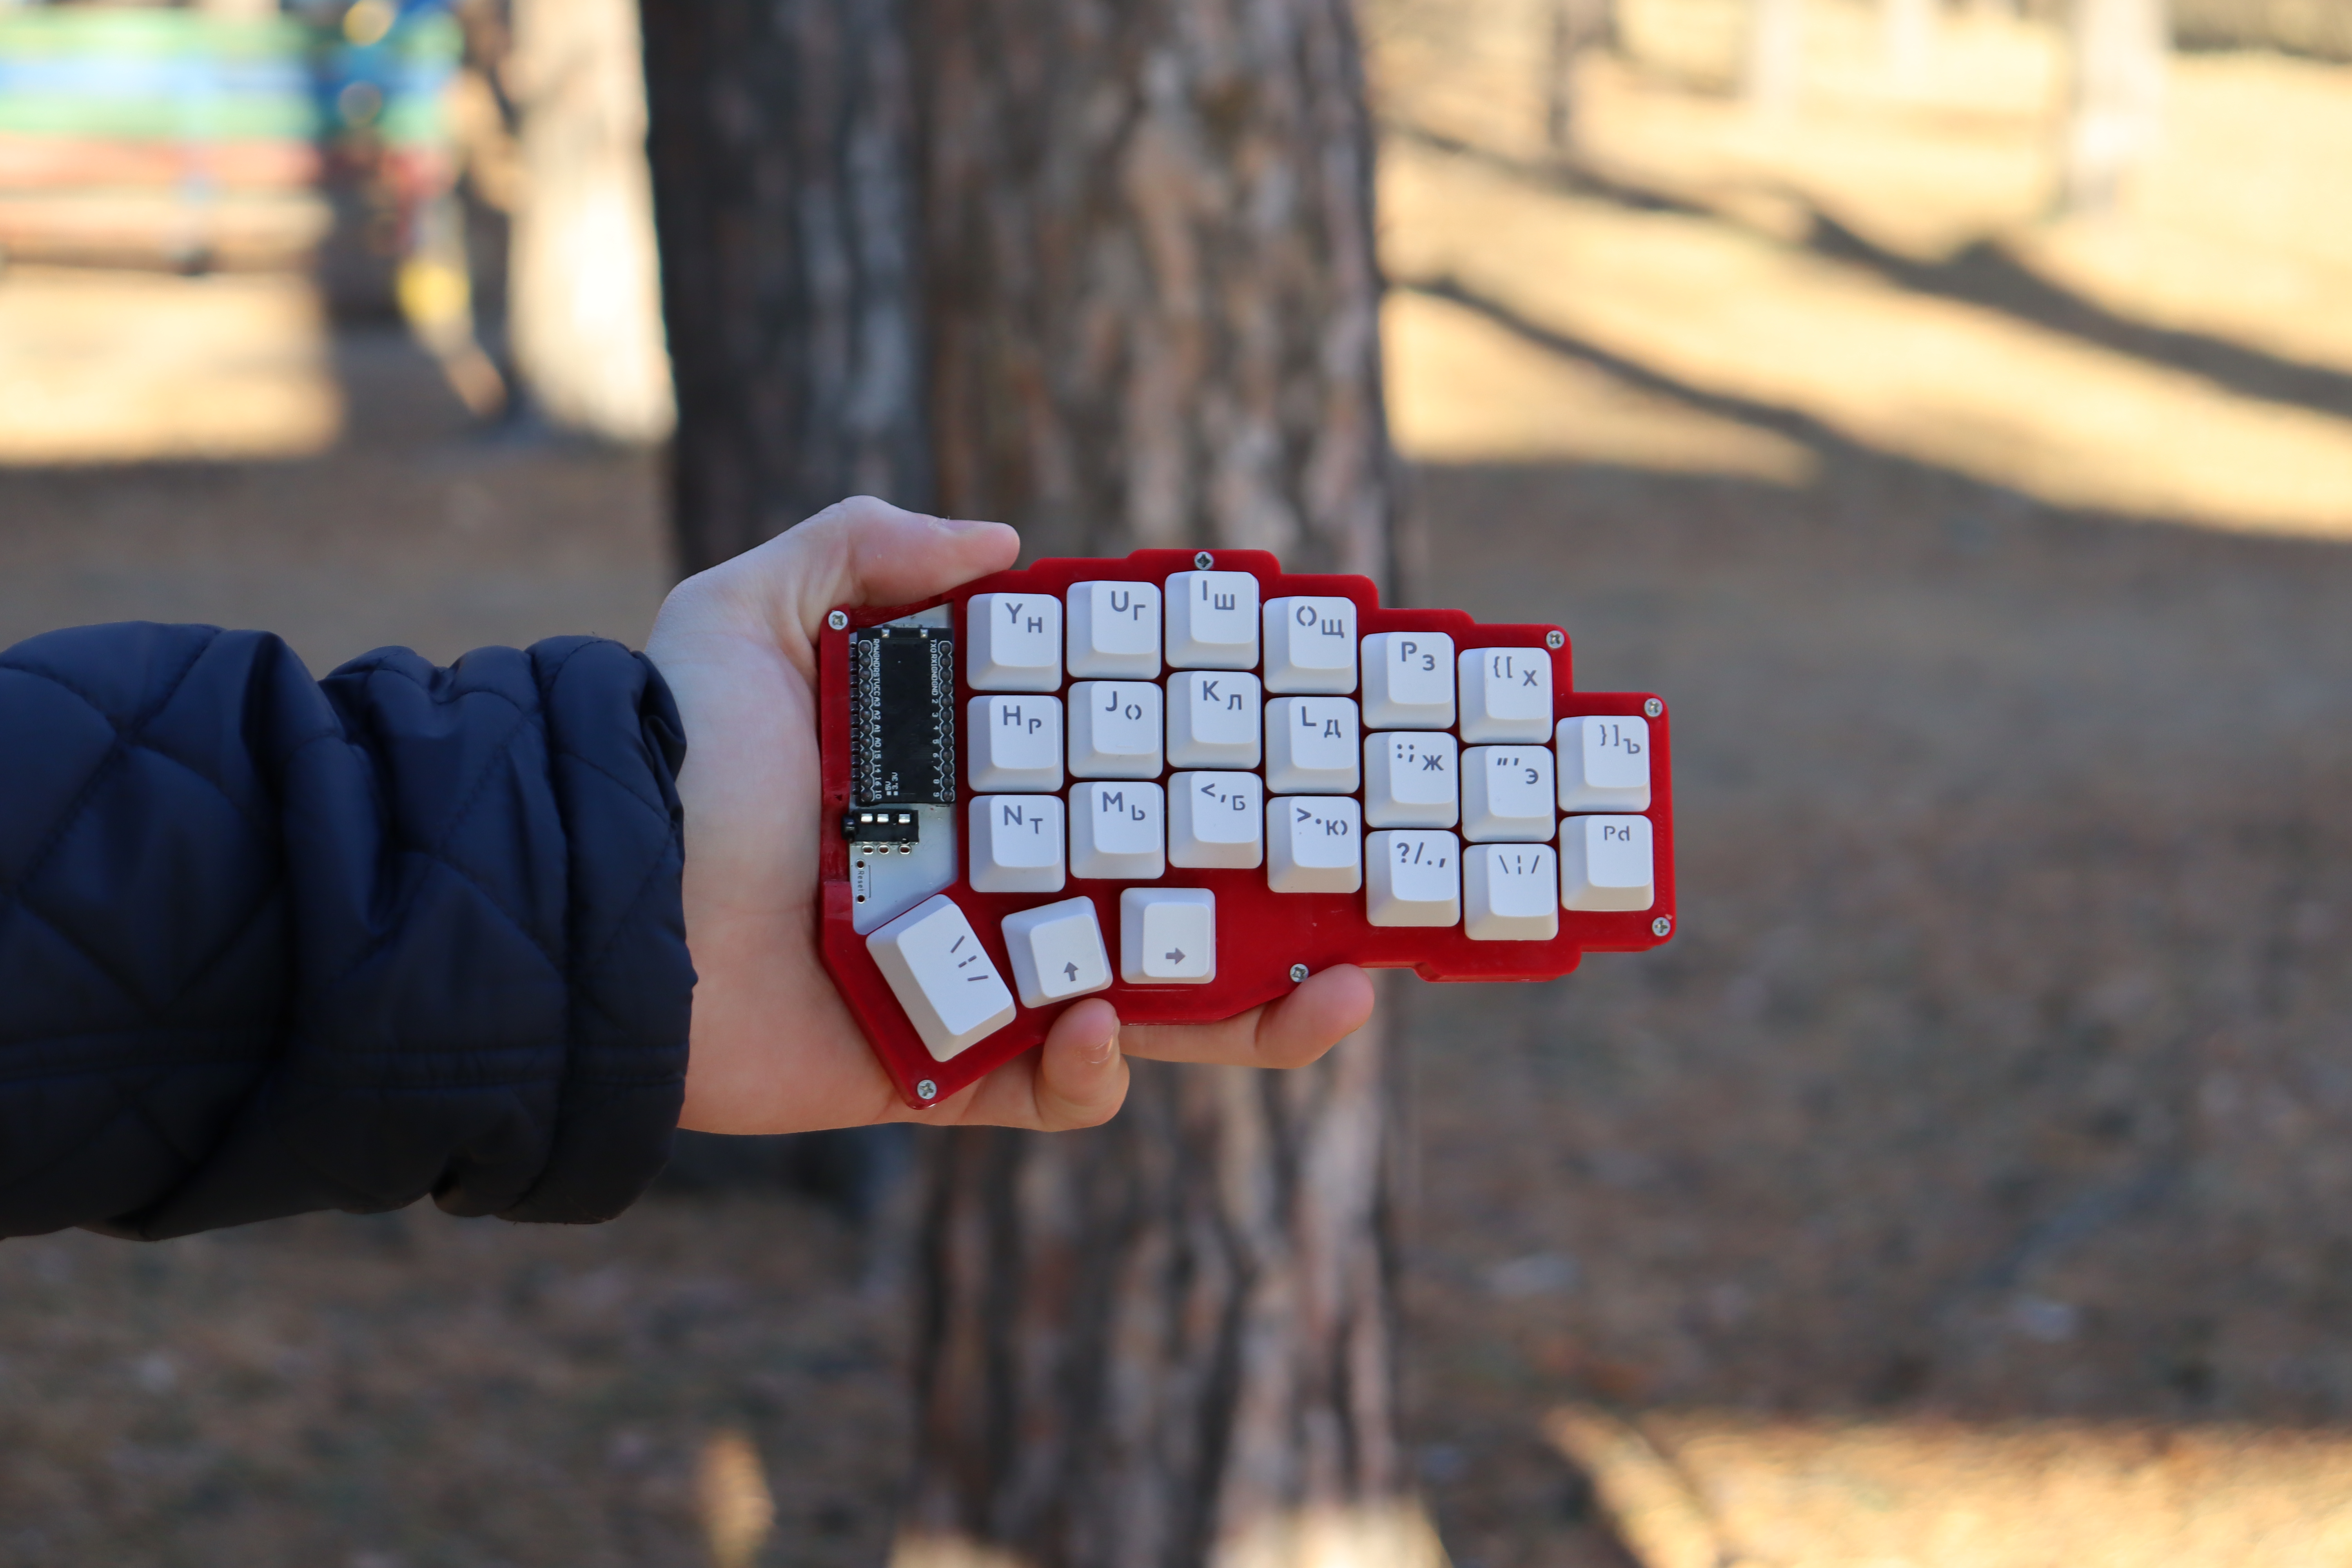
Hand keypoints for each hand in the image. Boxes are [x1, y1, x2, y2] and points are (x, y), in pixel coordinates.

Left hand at [644, 496, 1375, 1134]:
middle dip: (1278, 903)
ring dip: (1253, 1013)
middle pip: (1168, 897)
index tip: (1306, 737)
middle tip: (1372, 892)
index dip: (1216, 761)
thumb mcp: (748, 612)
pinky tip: (1101, 1018)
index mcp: (968, 787)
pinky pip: (1052, 1089)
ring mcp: (976, 982)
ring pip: (1150, 1008)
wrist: (593, 904)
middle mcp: (990, 883)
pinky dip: (1094, 1067)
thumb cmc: (675, 759)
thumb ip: (863, 551)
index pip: (1123, 773)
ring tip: (1341, 991)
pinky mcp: (940, 1072)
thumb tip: (1002, 545)